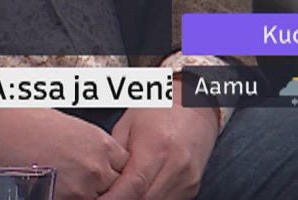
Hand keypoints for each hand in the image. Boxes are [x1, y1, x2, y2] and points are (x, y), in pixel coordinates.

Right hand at [0, 108, 126, 199]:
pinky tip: (61, 191)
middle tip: (85, 182)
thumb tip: (100, 164)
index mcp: (102, 143)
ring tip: (72, 187)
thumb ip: (94, 148)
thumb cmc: (29, 122)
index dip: (114, 173)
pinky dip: (72, 199)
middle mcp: (97, 165)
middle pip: (118, 188)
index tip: (104, 175)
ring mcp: (83, 186)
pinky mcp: (65, 198)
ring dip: (89, 195)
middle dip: (104, 188)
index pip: (126, 169)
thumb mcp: (72, 128)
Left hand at [101, 106, 218, 199]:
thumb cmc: (157, 111)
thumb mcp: (127, 125)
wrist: (194, 107)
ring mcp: (187, 180)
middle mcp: (175, 167)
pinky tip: (140, 192)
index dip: (113, 198)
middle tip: (106, 198)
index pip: (133, 186)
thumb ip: (115, 155)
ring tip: (122, 193)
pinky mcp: (192, 187)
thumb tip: (102, 179)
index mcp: (156, 149)